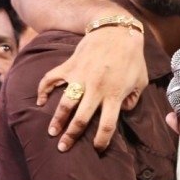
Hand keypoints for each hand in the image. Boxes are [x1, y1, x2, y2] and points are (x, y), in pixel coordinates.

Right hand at [37, 27, 147, 151]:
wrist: (116, 31)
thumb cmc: (132, 57)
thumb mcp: (141, 81)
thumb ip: (133, 99)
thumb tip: (123, 111)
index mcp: (115, 95)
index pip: (107, 125)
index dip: (101, 140)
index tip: (97, 149)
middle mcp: (96, 89)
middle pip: (81, 119)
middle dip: (71, 136)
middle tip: (63, 148)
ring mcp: (81, 77)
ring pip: (65, 104)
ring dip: (57, 120)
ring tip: (51, 132)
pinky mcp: (70, 66)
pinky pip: (51, 79)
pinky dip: (42, 90)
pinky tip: (38, 101)